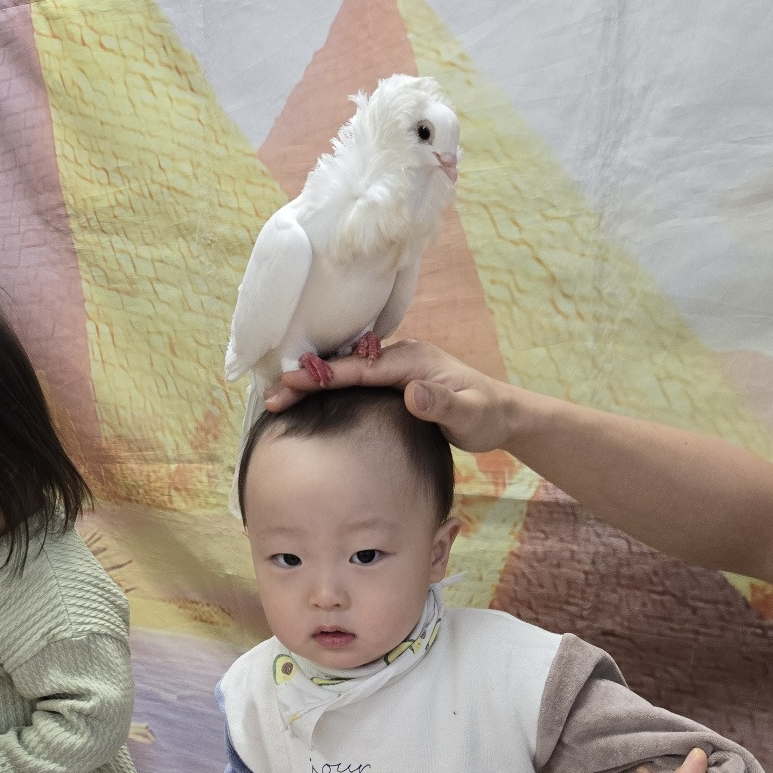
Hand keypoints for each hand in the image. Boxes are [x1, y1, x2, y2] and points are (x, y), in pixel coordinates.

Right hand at [264, 339, 515, 455]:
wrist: (501, 414)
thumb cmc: (486, 416)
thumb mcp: (471, 415)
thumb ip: (443, 404)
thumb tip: (413, 392)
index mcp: (411, 360)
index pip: (360, 368)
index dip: (325, 376)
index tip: (291, 382)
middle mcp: (399, 357)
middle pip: (344, 366)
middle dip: (306, 379)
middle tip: (271, 396)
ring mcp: (394, 368)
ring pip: (345, 373)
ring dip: (312, 384)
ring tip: (277, 398)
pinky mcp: (392, 381)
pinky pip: (354, 381)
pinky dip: (328, 389)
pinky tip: (307, 401)